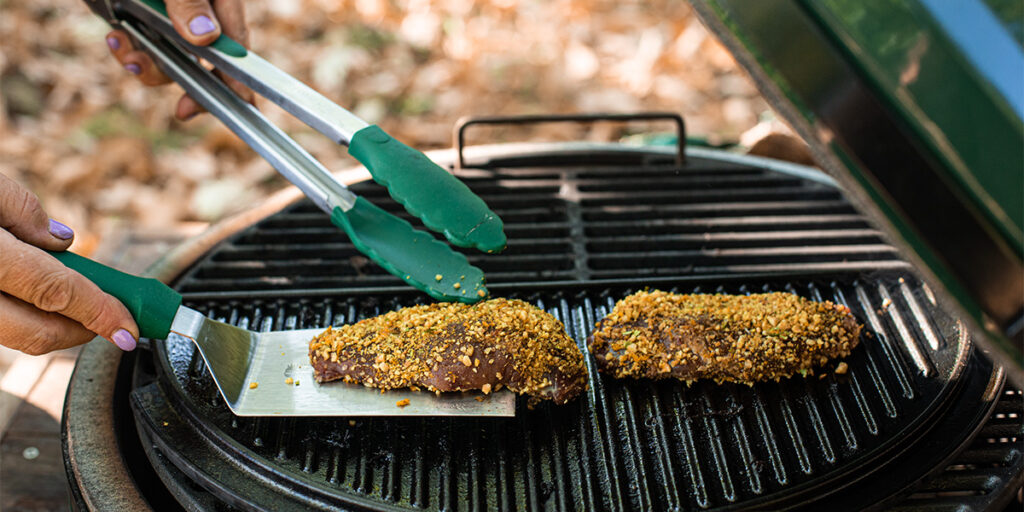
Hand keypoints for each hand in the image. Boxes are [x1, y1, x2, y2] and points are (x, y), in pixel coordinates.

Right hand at [0, 174, 138, 354]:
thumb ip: (25, 211)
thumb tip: (64, 240)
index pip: (55, 292)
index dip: (100, 312)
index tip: (130, 327)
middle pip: (38, 334)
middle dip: (84, 331)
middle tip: (114, 318)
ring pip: (18, 337)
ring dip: (55, 326)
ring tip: (82, 303)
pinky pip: (0, 327)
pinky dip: (26, 317)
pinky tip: (38, 296)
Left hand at [104, 0, 254, 119]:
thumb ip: (189, 0)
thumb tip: (205, 38)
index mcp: (218, 2)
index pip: (235, 49)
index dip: (239, 81)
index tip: (242, 106)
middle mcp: (198, 14)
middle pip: (203, 62)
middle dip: (186, 82)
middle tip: (182, 111)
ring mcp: (169, 17)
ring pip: (168, 59)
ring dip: (146, 66)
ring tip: (123, 49)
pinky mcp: (141, 18)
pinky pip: (140, 46)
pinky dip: (127, 49)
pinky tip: (115, 37)